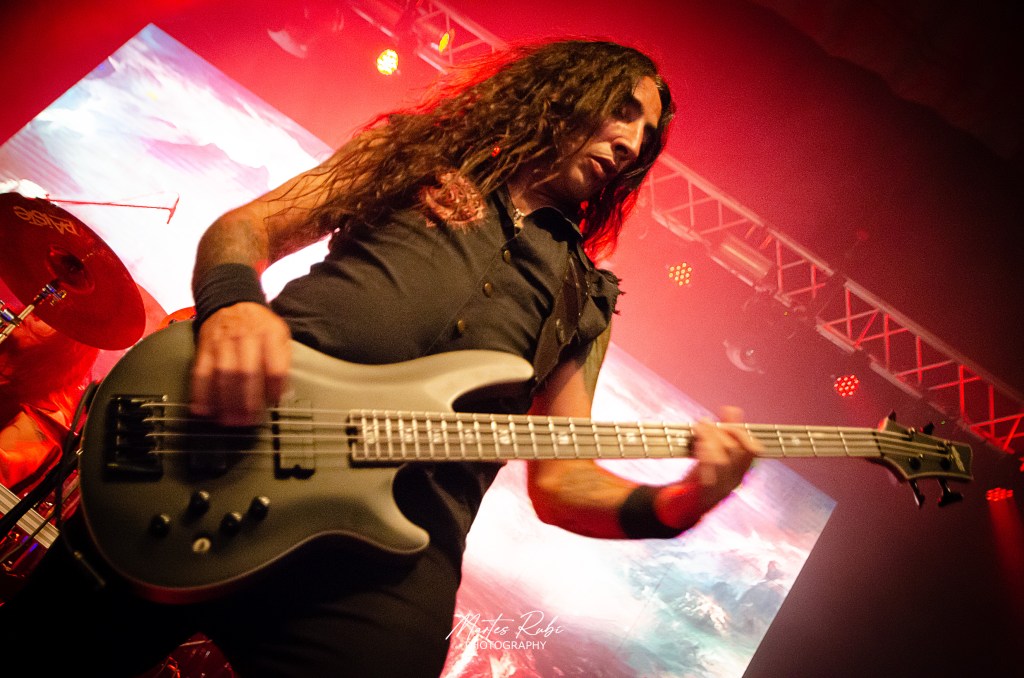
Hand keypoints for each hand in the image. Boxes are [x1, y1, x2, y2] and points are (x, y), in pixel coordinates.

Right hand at [189, 302, 291, 426]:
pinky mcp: (205, 348)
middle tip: (248, 420)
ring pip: (223, 374)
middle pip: (246, 372)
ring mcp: (222, 342)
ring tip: (228, 420)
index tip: (273, 404)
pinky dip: (200, 392)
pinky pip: (201, 372)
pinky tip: (202, 409)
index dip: (275, 387)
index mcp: (269, 334)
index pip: (275, 365)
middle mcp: (245, 337)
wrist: (231, 301)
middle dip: (247, 400)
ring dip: (225, 401)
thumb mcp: (280, 335)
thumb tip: (283, 393)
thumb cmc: (258, 325)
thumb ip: (283, 361)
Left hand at [655, 406, 760, 527]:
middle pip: (736, 451)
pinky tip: (696, 446)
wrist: (684, 506)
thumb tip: (731, 409)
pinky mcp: (705, 494)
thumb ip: (724, 432)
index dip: (741, 433)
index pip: (753, 450)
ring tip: (698, 429)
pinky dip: (703, 456)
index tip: (725, 420)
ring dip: (709, 440)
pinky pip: (708, 474)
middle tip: (703, 421)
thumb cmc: (701, 476)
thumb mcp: (715, 454)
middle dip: (720, 431)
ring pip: (722, 460)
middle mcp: (735, 480)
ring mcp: (721, 488)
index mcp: (740, 470)